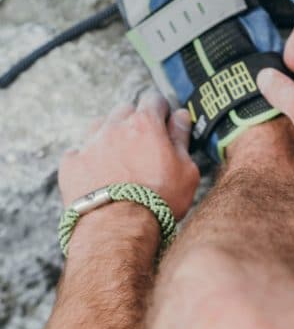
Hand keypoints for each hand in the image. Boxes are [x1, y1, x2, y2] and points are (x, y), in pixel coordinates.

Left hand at [59, 90, 199, 219]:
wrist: (118, 229)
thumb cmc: (159, 200)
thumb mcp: (186, 170)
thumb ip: (182, 139)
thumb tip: (181, 116)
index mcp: (145, 124)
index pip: (154, 99)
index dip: (161, 109)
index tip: (164, 121)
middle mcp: (115, 127)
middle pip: (124, 110)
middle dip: (135, 121)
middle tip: (144, 144)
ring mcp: (90, 144)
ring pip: (100, 126)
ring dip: (110, 135)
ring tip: (120, 159)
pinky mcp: (71, 164)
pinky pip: (79, 151)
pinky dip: (88, 158)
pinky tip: (98, 174)